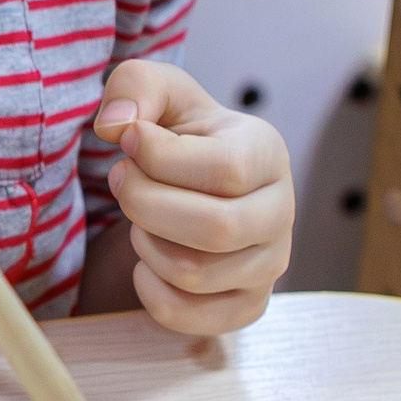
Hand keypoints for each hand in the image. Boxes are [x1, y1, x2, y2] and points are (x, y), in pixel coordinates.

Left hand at [91, 61, 292, 333]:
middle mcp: (281, 212)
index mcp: (267, 152)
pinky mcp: (246, 305)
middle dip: (144, 204)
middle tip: (120, 181)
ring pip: (195, 273)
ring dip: (145, 241)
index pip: (225, 170)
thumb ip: (135, 86)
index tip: (128, 141)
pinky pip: (185, 314)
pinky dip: (147, 288)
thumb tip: (119, 126)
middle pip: (215, 229)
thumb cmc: (172, 132)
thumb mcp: (155, 91)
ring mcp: (270, 265)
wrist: (185, 183)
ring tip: (141, 217)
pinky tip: (146, 257)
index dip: (159, 157)